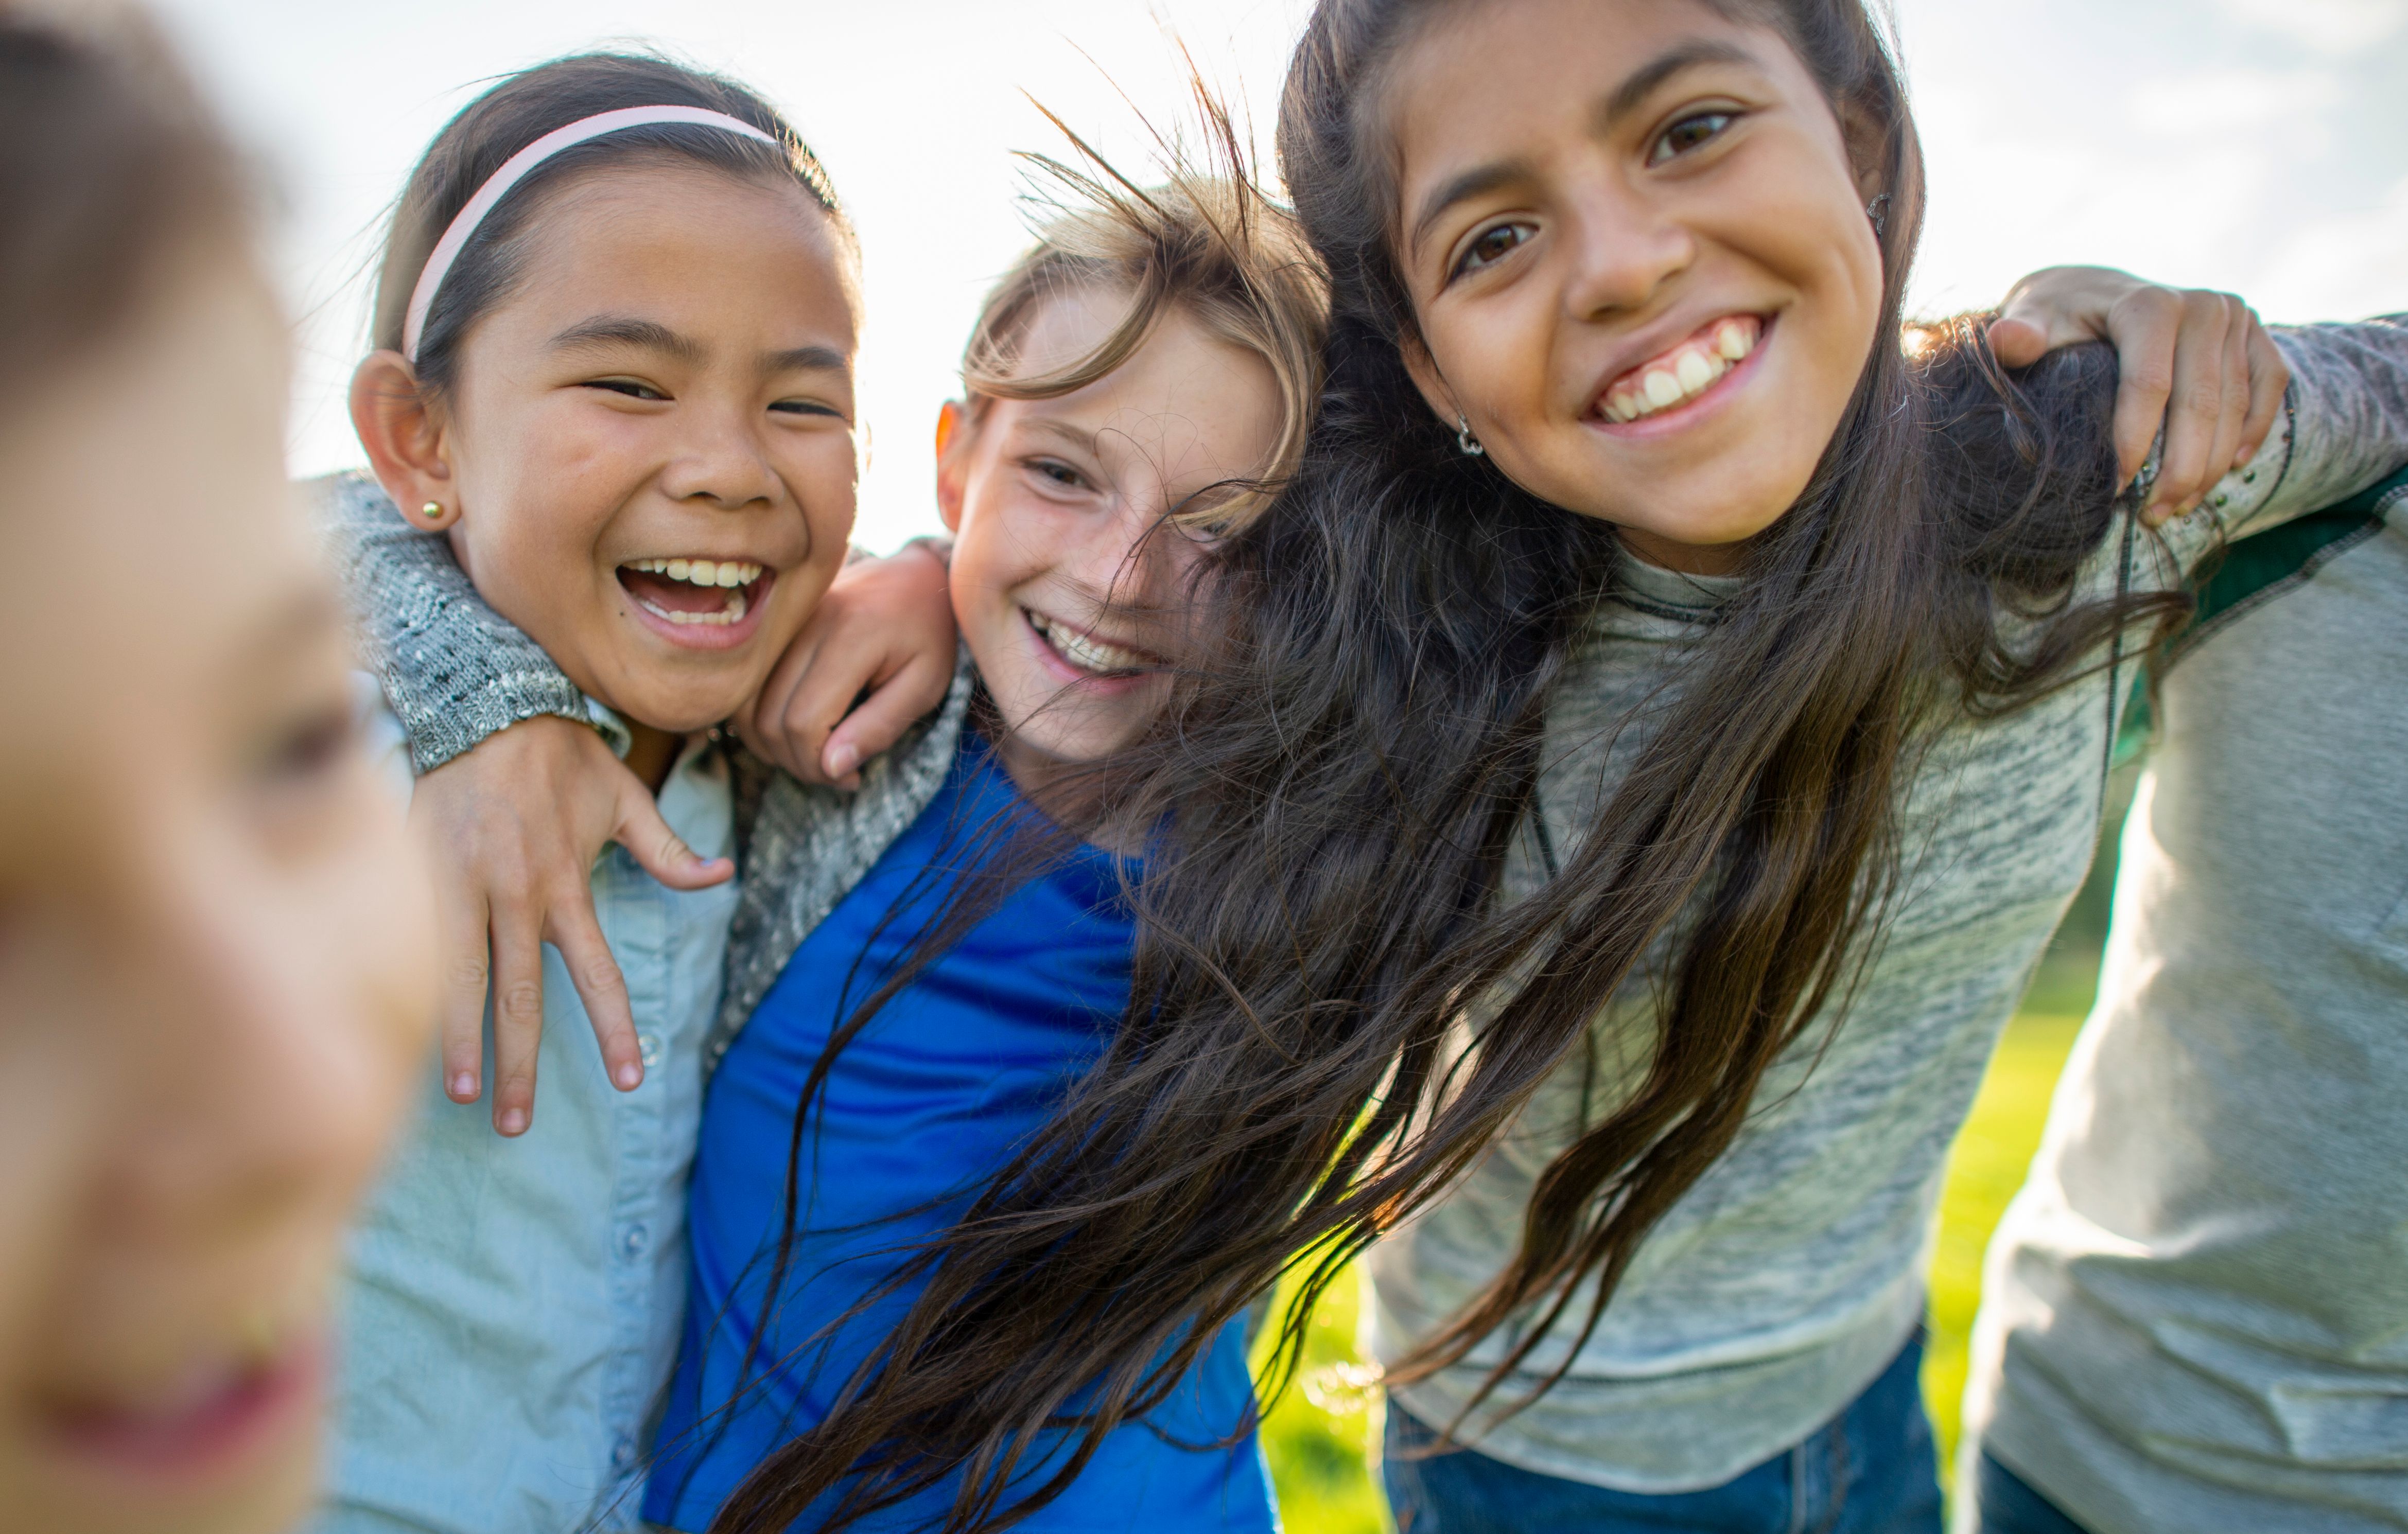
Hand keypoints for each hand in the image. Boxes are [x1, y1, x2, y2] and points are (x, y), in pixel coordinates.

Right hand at [411, 715, 733, 1134]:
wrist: (485, 698)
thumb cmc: (560, 754)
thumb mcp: (626, 797)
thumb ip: (669, 850)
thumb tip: (725, 875)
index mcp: (567, 887)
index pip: (598, 974)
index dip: (616, 1029)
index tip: (631, 1079)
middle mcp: (516, 896)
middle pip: (519, 999)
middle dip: (520, 1066)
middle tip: (516, 1125)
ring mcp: (460, 886)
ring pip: (459, 981)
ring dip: (458, 1043)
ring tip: (459, 1096)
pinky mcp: (415, 871)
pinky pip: (412, 943)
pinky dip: (409, 988)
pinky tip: (398, 1031)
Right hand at [733, 539, 957, 788]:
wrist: (915, 575)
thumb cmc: (929, 635)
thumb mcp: (924, 686)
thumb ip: (879, 727)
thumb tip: (831, 768)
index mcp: (851, 635)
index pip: (804, 721)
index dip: (818, 765)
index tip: (851, 780)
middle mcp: (807, 621)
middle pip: (770, 718)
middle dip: (797, 762)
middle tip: (835, 774)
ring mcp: (783, 621)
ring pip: (747, 705)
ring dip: (771, 746)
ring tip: (814, 756)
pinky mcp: (772, 626)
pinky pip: (745, 686)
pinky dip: (758, 721)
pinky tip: (793, 732)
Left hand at [1989, 266, 2287, 524]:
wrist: (2095, 289)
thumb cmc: (2060, 315)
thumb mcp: (2033, 319)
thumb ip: (2019, 334)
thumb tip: (2005, 342)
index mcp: (2149, 303)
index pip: (2149, 385)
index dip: (2133, 443)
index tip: (2113, 490)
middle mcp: (2203, 306)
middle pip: (2200, 403)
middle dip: (2179, 469)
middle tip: (2154, 516)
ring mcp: (2235, 317)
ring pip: (2236, 405)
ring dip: (2212, 464)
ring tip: (2180, 506)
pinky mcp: (2255, 332)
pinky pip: (2269, 385)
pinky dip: (2254, 429)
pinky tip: (2231, 468)